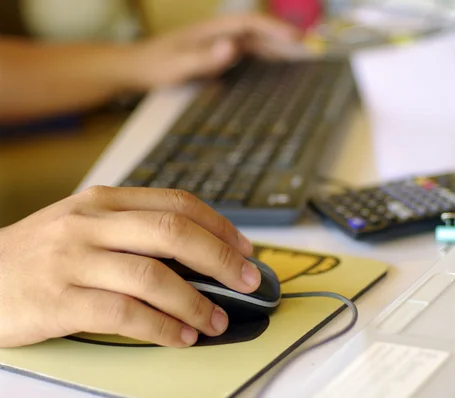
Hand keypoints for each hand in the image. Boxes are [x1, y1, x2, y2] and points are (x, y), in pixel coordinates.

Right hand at [0, 186, 258, 347]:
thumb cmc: (43, 254)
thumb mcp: (88, 226)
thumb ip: (137, 232)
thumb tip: (201, 254)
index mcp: (105, 202)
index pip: (177, 203)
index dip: (219, 225)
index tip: (245, 248)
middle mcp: (91, 224)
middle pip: (172, 232)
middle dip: (220, 258)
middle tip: (247, 281)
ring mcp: (73, 260)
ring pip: (152, 275)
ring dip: (196, 301)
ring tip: (217, 319)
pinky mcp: (58, 299)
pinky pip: (124, 314)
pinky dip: (161, 327)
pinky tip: (180, 336)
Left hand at [128, 13, 304, 88]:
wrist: (136, 68)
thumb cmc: (155, 66)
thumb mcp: (178, 64)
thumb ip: (205, 57)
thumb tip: (233, 47)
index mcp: (213, 30)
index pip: (251, 23)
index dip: (275, 29)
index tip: (297, 39)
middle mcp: (219, 33)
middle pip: (258, 31)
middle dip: (284, 37)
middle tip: (310, 47)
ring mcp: (218, 42)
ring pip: (255, 41)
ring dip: (277, 47)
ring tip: (300, 56)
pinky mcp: (216, 54)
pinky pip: (247, 52)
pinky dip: (264, 56)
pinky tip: (273, 66)